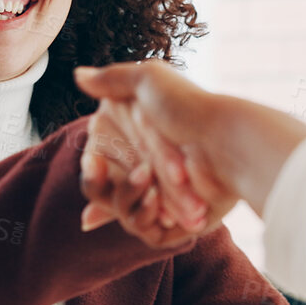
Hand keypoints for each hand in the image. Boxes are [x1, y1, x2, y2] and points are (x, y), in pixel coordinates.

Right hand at [76, 63, 305, 223]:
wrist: (226, 143)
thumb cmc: (189, 107)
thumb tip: (79, 75)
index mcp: (136, 142)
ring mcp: (158, 198)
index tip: (94, 162)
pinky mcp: (171, 222)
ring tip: (150, 179)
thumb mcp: (149, 80)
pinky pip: (143, 229)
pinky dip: (145, 214)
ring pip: (121, 209)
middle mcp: (144, 171)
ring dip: (130, 195)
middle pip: (106, 189)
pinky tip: (157, 199)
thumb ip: (112, 79)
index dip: (93, 166)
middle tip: (133, 169)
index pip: (98, 161)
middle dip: (110, 182)